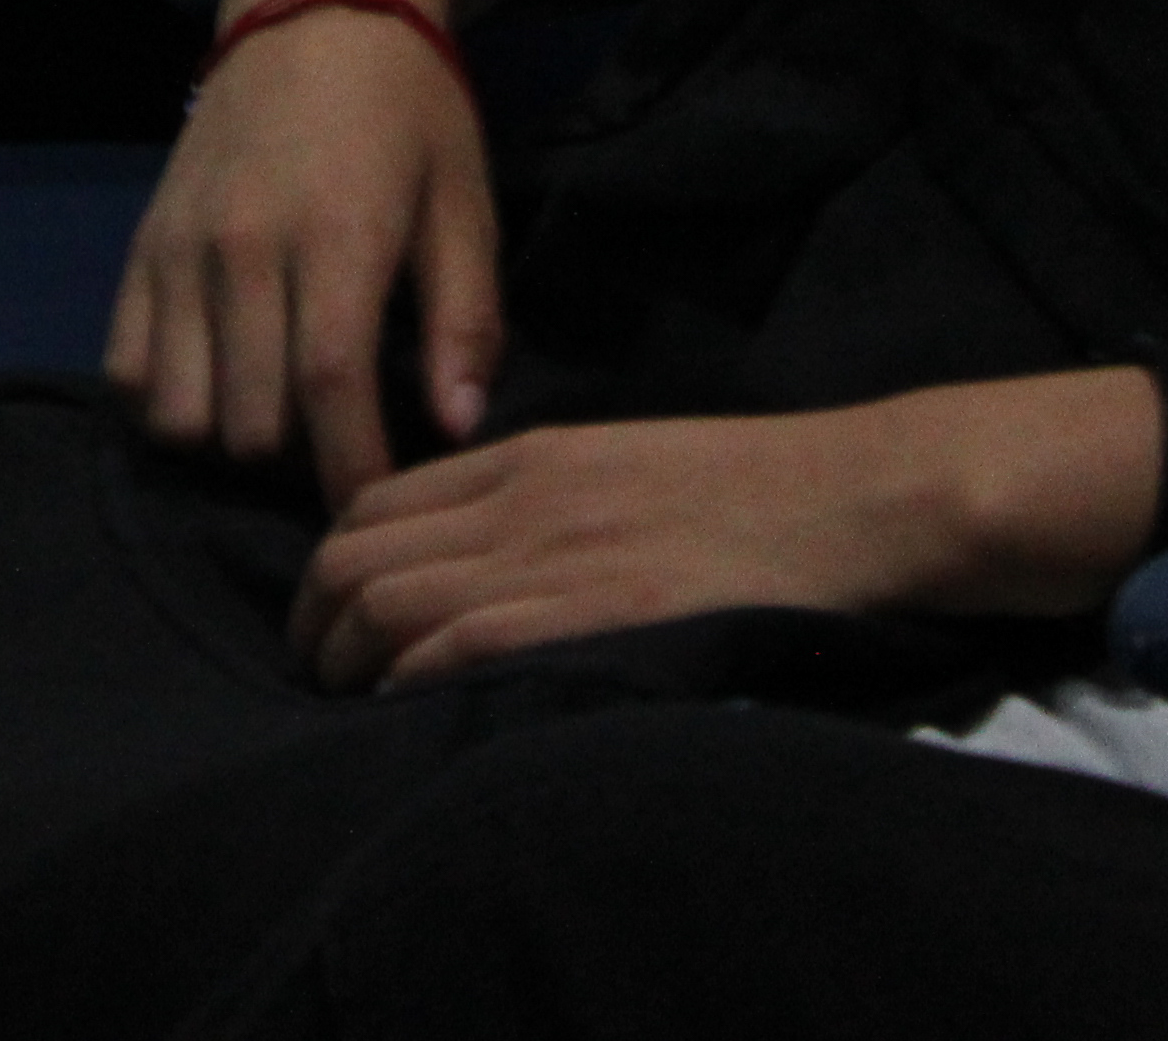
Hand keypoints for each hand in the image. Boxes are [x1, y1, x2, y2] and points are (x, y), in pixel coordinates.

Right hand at [110, 0, 503, 510]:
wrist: (317, 5)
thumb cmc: (411, 110)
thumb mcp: (465, 204)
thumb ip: (465, 321)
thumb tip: (454, 429)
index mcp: (338, 239)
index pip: (331, 397)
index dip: (352, 476)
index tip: (378, 514)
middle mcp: (244, 249)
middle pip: (249, 421)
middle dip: (298, 462)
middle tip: (338, 444)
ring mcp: (182, 247)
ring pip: (178, 411)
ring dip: (229, 437)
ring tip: (276, 413)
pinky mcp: (141, 243)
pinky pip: (125, 367)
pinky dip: (165, 400)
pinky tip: (215, 381)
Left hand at [284, 372, 1144, 689]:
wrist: (852, 501)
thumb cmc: (755, 492)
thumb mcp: (624, 466)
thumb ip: (545, 503)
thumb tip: (480, 559)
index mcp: (527, 458)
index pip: (376, 503)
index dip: (330, 565)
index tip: (331, 614)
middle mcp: (518, 500)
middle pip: (358, 553)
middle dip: (314, 617)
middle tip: (317, 669)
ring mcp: (550, 554)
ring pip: (386, 600)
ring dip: (343, 658)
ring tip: (343, 700)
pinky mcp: (590, 611)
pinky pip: (454, 644)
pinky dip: (406, 679)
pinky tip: (398, 710)